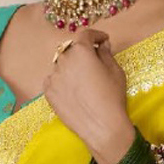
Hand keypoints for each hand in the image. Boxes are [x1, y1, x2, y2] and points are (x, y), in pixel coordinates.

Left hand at [42, 29, 134, 163]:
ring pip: (61, 65)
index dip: (96, 35)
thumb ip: (106, 54)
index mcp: (81, 51)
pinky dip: (61, 81)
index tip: (102, 40)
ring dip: (71, 67)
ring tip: (82, 80)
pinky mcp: (48, 92)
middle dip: (82, 52)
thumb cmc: (112, 98)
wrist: (102, 128)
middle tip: (93, 61)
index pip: (86, 35)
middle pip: (72, 49)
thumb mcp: (115, 71)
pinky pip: (53, 80)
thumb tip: (102, 45)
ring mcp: (54, 76)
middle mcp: (64, 60)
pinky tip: (73, 90)